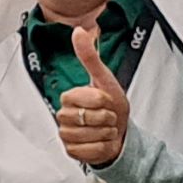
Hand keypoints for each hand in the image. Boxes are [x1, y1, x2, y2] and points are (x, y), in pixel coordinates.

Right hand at [55, 24, 130, 168]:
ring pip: (91, 135)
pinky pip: (91, 150)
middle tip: (106, 116)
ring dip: (106, 133)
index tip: (105, 101)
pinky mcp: (71, 152)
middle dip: (107, 118)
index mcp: (69, 97)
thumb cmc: (112, 107)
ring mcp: (66, 135)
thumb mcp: (104, 79)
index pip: (88, 98)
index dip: (103, 101)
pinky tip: (101, 142)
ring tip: (105, 129)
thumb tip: (78, 31)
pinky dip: (103, 147)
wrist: (119, 134)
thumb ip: (89, 56)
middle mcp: (63, 116)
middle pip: (90, 118)